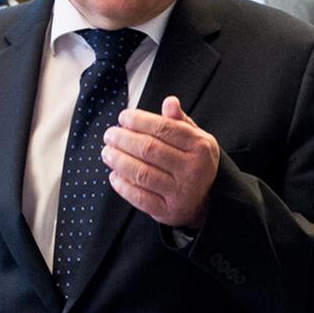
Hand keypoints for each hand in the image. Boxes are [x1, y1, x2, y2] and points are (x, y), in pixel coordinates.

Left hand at [103, 96, 219, 229]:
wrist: (206, 201)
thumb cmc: (194, 163)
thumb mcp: (195, 139)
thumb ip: (180, 121)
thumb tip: (170, 101)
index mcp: (200, 146)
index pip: (165, 128)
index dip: (140, 121)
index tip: (123, 117)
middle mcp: (193, 169)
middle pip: (149, 149)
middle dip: (124, 139)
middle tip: (110, 134)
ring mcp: (181, 192)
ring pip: (141, 173)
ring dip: (118, 160)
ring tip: (107, 152)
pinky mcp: (168, 211)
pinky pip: (139, 197)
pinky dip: (122, 185)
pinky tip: (114, 175)